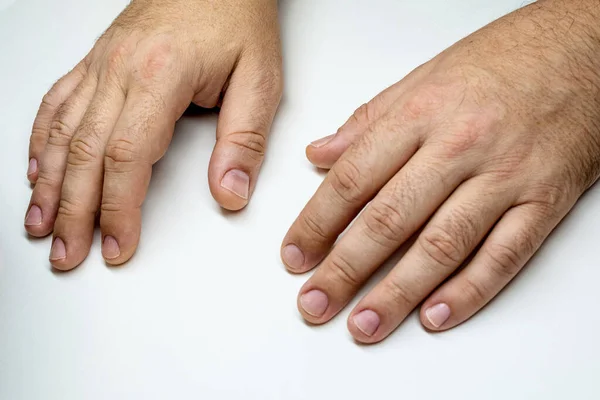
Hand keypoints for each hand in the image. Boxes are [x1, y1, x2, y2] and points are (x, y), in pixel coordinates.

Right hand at [25, 0, 281, 269]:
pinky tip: (37, 171)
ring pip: (61, 133)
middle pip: (84, 154)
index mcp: (161, 76)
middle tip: (68, 253)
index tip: (117, 245)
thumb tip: (229, 192)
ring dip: (49, 186)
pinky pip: (57, 105)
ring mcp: (102, 65)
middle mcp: (120, 70)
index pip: (127, 156)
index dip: (117, 208)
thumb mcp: (260, 79)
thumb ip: (244, 140)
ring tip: (41, 227)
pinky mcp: (97, 62)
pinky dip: (41, 142)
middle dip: (74, 212)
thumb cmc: (238, 18)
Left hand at [281, 0, 599, 342]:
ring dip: (398, 293)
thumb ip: (368, 122)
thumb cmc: (504, 61)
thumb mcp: (424, 77)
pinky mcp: (544, 201)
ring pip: (442, 245)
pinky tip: (434, 316)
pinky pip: (503, 255)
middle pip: (389, 219)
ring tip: (364, 324)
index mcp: (421, 114)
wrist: (584, 50)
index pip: (353, 178)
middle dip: (345, 269)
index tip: (295, 255)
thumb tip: (321, 155)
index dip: (317, 223)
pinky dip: (469, 291)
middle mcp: (459, 147)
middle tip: (315, 302)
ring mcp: (504, 177)